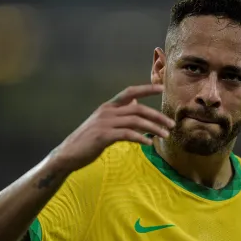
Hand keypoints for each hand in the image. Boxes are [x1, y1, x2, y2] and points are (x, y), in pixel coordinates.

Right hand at [52, 84, 174, 172]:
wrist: (68, 154)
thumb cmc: (88, 139)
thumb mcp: (104, 122)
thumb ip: (119, 112)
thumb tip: (135, 102)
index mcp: (108, 106)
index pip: (130, 92)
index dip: (146, 88)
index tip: (162, 87)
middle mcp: (107, 111)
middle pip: (138, 109)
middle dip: (157, 115)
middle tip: (171, 124)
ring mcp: (104, 123)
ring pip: (135, 121)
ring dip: (153, 128)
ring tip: (165, 135)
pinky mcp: (103, 136)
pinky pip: (127, 134)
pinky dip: (140, 138)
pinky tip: (149, 143)